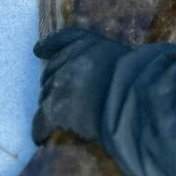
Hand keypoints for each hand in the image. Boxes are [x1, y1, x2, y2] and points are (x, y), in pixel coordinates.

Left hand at [31, 27, 131, 146]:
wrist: (134, 99)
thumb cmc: (137, 83)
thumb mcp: (122, 60)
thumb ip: (105, 63)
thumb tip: (101, 77)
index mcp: (87, 43)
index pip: (63, 39)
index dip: (49, 45)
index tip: (38, 50)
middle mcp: (69, 59)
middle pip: (50, 72)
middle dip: (53, 84)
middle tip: (62, 100)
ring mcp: (60, 83)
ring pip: (45, 95)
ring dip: (50, 107)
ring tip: (58, 120)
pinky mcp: (55, 107)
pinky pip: (41, 121)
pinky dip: (41, 129)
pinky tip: (41, 137)